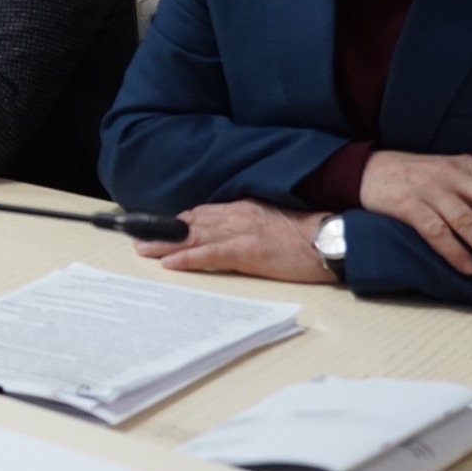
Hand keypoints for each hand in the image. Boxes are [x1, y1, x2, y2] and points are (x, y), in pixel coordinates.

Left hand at [137, 199, 337, 282]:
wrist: (332, 237)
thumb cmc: (309, 233)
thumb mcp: (274, 219)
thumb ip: (250, 221)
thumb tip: (230, 231)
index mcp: (244, 208)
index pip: (202, 213)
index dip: (178, 221)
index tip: (160, 227)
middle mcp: (237, 216)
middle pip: (191, 223)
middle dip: (164, 231)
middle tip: (139, 238)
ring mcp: (241, 232)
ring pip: (194, 237)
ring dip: (166, 244)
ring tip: (143, 250)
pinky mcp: (248, 251)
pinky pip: (210, 255)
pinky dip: (187, 259)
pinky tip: (169, 263)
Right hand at [359, 150, 471, 278]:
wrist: (366, 169)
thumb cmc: (417, 177)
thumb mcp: (451, 172)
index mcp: (467, 166)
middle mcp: (452, 175)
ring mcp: (428, 190)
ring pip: (465, 218)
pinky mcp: (406, 205)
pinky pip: (434, 230)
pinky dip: (453, 251)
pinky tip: (468, 267)